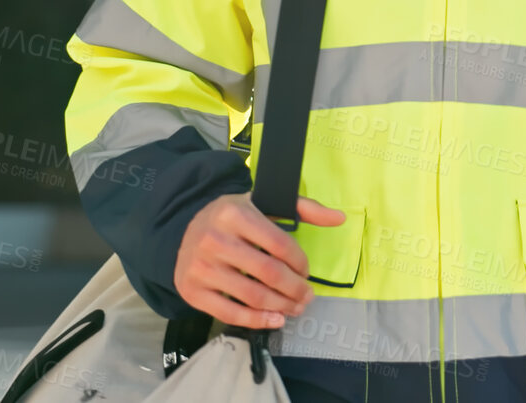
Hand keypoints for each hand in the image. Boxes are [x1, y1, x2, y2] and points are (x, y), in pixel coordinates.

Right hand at [174, 194, 346, 328]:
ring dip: (281, 307)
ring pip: (253, 296)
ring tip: (295, 308)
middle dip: (295, 289)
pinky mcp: (192, 290)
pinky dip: (257, 321)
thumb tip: (339, 218)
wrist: (185, 230)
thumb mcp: (263, 204)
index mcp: (236, 215)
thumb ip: (302, 208)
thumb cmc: (232, 218)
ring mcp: (201, 267)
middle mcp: (215, 240)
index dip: (301, 263)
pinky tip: (275, 319)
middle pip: (269, 273)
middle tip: (307, 297)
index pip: (280, 245)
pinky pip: (230, 313)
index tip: (307, 272)